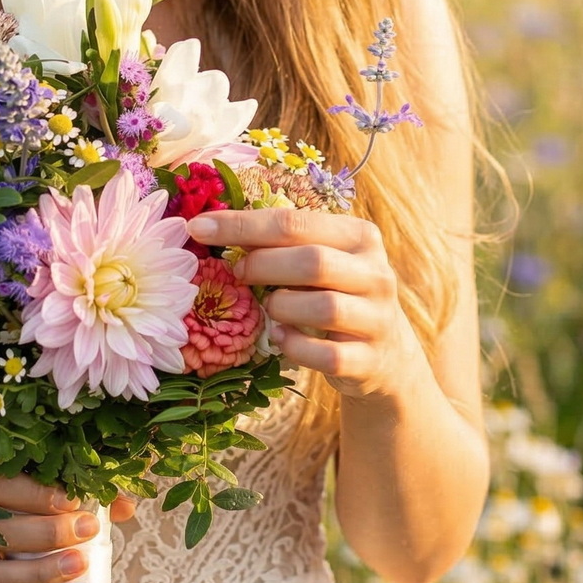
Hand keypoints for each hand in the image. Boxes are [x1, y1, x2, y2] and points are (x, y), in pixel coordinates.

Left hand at [187, 208, 424, 400]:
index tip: (197, 227)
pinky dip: (295, 347)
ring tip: (268, 309)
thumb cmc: (334, 293)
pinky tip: (280, 338)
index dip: (242, 225)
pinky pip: (327, 355)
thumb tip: (212, 226)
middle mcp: (376, 273)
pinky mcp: (370, 360)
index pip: (295, 222)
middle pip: (313, 262)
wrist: (385, 354)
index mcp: (359, 236)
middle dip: (263, 266)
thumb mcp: (319, 260)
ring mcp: (377, 319)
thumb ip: (280, 243)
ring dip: (281, 307)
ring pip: (323, 307)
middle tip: (236, 273)